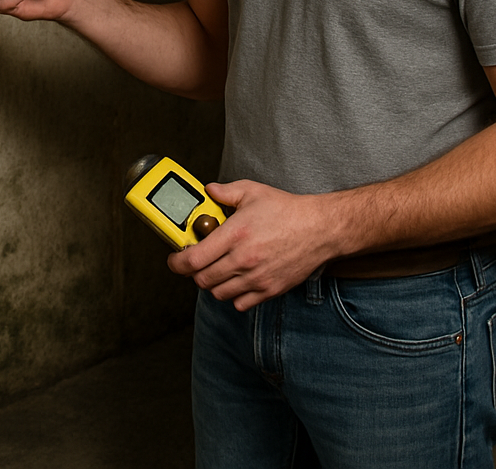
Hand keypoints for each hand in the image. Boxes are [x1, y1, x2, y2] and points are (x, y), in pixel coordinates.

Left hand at [167, 180, 333, 310]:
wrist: (319, 229)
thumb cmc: (287, 210)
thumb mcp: (252, 192)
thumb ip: (225, 192)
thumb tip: (207, 191)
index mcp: (234, 235)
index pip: (193, 260)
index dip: (177, 262)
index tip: (175, 259)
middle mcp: (243, 259)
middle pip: (202, 280)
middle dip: (194, 272)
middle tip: (197, 261)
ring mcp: (256, 278)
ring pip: (219, 293)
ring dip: (213, 283)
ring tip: (217, 269)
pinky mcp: (269, 290)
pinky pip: (240, 304)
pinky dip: (233, 295)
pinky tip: (237, 279)